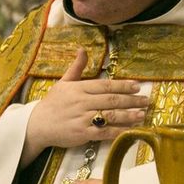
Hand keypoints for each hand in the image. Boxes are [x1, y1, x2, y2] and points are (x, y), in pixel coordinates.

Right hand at [22, 48, 148, 165]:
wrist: (37, 125)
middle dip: (131, 100)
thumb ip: (76, 67)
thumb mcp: (63, 82)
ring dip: (129, 115)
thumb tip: (83, 49)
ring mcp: (82, 118)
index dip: (123, 85)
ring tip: (142, 114)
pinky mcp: (82, 133)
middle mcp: (82, 102)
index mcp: (79, 88)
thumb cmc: (52, 103)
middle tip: (146, 100)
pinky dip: (118, 131)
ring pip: (110, 115)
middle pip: (111, 99)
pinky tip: (129, 130)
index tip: (137, 86)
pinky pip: (104, 132)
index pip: (105, 85)